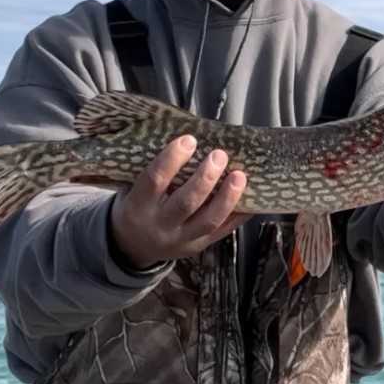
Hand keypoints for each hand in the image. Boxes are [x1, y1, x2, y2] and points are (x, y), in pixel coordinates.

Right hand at [108, 135, 251, 268]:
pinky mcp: (198, 246)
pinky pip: (223, 231)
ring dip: (227, 197)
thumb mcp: (134, 189)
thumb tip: (190, 137)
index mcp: (138, 206)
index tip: (189, 140)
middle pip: (186, 203)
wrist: (132, 246)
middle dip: (205, 179)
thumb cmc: (137, 205)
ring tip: (240, 175)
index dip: (171, 160)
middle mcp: (159, 226)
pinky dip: (239, 214)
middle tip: (219, 155)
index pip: (154, 181)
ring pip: (208, 220)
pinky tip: (251, 197)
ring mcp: (181, 240)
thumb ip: (156, 170)